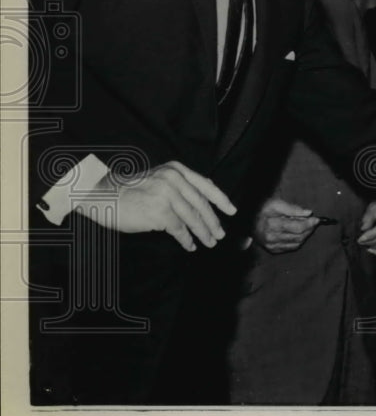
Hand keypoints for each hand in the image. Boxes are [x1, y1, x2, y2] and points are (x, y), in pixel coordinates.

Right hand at [83, 161, 232, 251]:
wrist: (103, 195)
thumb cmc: (129, 190)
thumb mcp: (158, 179)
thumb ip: (179, 187)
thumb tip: (201, 208)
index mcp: (177, 170)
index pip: (206, 185)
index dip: (221, 200)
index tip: (232, 211)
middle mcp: (174, 180)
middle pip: (201, 204)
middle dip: (213, 221)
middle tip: (220, 234)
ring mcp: (167, 195)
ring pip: (193, 218)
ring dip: (203, 233)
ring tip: (209, 242)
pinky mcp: (159, 212)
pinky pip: (179, 229)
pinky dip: (186, 239)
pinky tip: (189, 246)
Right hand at [252, 197, 318, 253]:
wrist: (249, 221)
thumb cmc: (263, 210)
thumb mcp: (276, 204)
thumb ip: (293, 208)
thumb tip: (308, 213)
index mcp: (271, 225)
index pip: (297, 227)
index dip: (309, 223)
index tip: (317, 219)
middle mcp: (271, 238)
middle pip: (298, 236)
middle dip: (309, 228)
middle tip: (313, 221)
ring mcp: (272, 246)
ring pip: (297, 243)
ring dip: (305, 234)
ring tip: (307, 226)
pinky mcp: (273, 250)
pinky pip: (292, 247)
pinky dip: (298, 240)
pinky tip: (299, 233)